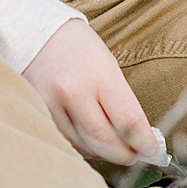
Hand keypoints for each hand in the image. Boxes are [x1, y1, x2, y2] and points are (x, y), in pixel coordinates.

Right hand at [22, 18, 164, 164]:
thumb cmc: (79, 48)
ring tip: (114, 149)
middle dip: (124, 154)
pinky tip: (90, 143)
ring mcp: (51, 104)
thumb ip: (122, 101)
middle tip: (135, 156)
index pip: (128, 120)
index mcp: (100, 75)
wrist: (34, 31)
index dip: (143, 142)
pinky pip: (63, 141)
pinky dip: (81, 147)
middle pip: (104, 140)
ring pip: (83, 145)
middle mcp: (74, 91)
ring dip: (103, 154)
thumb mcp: (108, 66)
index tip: (152, 150)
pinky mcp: (35, 113)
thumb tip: (138, 136)